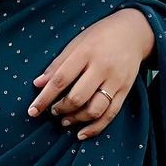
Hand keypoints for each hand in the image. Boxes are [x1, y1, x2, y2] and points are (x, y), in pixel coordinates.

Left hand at [26, 9, 154, 140]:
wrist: (133, 31)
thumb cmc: (100, 35)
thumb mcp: (77, 42)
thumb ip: (58, 63)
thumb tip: (38, 84)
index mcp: (86, 52)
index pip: (61, 79)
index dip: (45, 97)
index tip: (32, 110)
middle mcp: (102, 67)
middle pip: (78, 97)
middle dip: (61, 109)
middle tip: (53, 111)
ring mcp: (116, 80)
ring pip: (94, 109)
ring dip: (76, 119)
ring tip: (65, 120)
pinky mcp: (125, 90)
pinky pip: (110, 114)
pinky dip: (95, 128)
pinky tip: (81, 133)